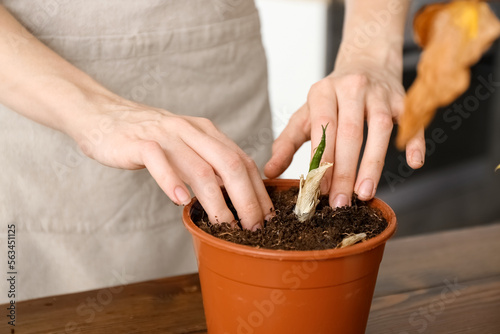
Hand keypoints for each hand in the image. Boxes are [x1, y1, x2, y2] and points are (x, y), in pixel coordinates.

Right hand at [70, 97, 273, 229]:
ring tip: (225, 226)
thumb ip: (208, 165)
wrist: (103, 115)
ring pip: (200, 168)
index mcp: (207, 133)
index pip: (243, 161)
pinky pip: (159, 161)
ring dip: (216, 200)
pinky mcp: (139, 142)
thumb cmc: (148, 138)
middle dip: (247, 199)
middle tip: (253, 228)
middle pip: (230, 165)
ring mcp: (166, 135)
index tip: (268, 217)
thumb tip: (234, 196)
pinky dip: (172, 181)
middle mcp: (192, 131)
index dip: (258, 191)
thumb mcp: (186, 147)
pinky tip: (181, 201)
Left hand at [265, 51, 425, 206]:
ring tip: (365, 193)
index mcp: (322, 92)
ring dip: (372, 164)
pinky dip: (414, 141)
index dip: (321, 161)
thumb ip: (287, 142)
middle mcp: (351, 88)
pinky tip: (414, 163)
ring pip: (379, 130)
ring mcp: (380, 93)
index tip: (319, 191)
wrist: (366, 62)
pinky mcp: (403, 99)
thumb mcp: (306, 114)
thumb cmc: (332, 96)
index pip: (322, 129)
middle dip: (344, 172)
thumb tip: (270, 172)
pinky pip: (411, 121)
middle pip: (349, 133)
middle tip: (340, 202)